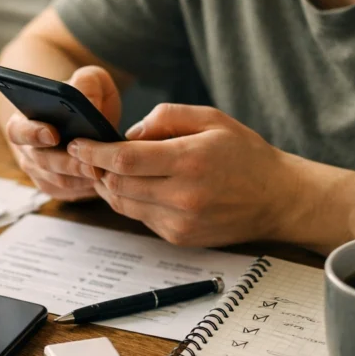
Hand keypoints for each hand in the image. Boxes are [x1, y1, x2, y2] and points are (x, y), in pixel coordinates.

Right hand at [4, 66, 121, 201]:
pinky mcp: (56, 188)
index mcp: (24, 121)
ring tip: (103, 173)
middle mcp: (27, 149)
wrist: (88, 119)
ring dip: (80, 178)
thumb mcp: (89, 81)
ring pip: (58, 181)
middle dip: (68, 163)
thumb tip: (88, 103)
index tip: (53, 134)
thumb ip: (87, 83)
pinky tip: (104, 182)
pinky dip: (87, 188)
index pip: (18, 130)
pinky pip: (70, 193)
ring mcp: (40, 171)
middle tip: (91, 165)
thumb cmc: (84, 97)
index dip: (33, 133)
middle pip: (42, 161)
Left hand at [67, 104, 300, 244]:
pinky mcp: (179, 237)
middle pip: (117, 184)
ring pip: (123, 204)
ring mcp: (180, 222)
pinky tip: (133, 185)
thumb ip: (166, 118)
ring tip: (103, 168)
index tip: (76, 142)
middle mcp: (183, 197)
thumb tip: (128, 133)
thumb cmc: (245, 154)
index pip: (124, 160)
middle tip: (85, 152)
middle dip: (95, 168)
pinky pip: (140, 217)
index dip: (93, 151)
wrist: (278, 199)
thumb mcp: (211, 119)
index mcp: (190, 162)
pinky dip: (129, 200)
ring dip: (107, 186)